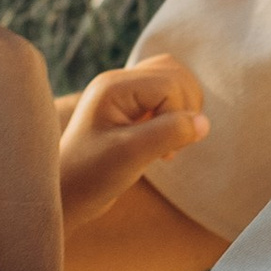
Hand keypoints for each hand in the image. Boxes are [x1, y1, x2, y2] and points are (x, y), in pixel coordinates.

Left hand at [57, 58, 209, 227]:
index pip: (170, 85)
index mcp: (114, 87)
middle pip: (176, 74)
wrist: (65, 196)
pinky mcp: (131, 110)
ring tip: (166, 145)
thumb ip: (169, 133)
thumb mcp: (131, 155)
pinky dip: (175, 118)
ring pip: (174, 82)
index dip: (178, 116)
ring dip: (182, 113)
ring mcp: (125, 95)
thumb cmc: (90, 176)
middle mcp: (119, 83)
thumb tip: (204, 122)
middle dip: (184, 110)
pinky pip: (167, 98)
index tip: (164, 151)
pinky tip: (162, 146)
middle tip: (169, 145)